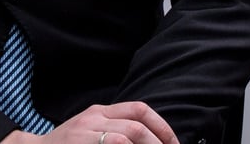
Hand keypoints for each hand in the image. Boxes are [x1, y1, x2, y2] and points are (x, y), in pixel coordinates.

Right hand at [0, 102, 178, 143]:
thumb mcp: (91, 132)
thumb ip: (114, 129)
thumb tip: (149, 138)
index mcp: (101, 112)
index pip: (139, 109)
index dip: (162, 126)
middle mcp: (95, 117)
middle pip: (138, 123)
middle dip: (159, 143)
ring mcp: (87, 132)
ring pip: (129, 135)